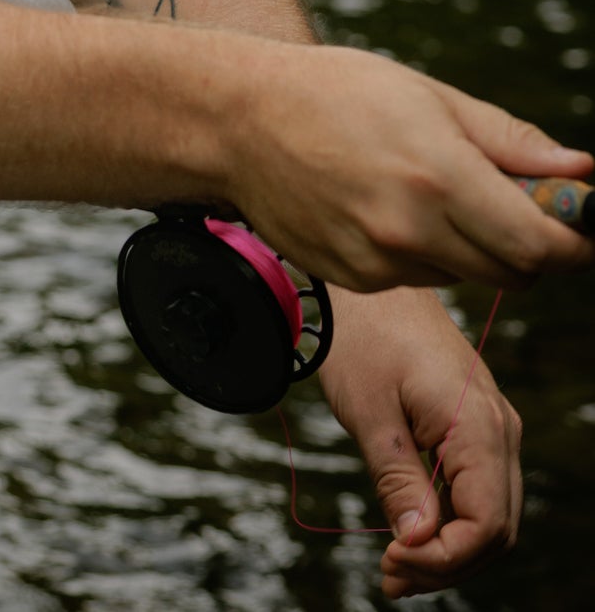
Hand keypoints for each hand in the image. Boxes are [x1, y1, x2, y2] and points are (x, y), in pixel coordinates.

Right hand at [225, 42, 593, 291]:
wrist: (237, 120)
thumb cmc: (334, 91)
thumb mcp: (427, 95)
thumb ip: (507, 139)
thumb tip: (577, 170)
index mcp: (437, 175)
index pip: (538, 244)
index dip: (573, 241)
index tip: (580, 228)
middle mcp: (409, 229)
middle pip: (512, 272)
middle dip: (529, 247)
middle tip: (515, 206)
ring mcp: (377, 260)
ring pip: (462, 275)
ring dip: (469, 247)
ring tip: (427, 190)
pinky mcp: (352, 278)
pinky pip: (414, 277)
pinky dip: (420, 252)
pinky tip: (383, 205)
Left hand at [317, 287, 520, 598]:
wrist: (364, 285)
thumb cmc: (362, 337)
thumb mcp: (369, 413)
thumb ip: (398, 480)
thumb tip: (418, 543)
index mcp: (479, 426)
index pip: (488, 523)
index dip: (445, 558)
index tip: (392, 560)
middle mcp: (499, 429)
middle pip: (496, 527)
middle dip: (447, 563)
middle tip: (389, 577)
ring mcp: (491, 425)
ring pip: (490, 512)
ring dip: (448, 548)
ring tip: (394, 567)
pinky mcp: (474, 424)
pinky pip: (476, 486)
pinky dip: (448, 518)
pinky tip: (408, 533)